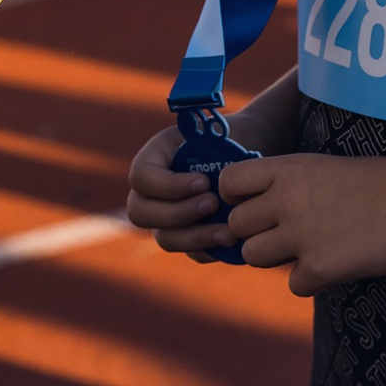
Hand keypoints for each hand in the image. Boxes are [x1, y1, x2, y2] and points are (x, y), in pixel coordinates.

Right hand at [125, 124, 235, 257]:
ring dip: (195, 238)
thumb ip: (207, 147)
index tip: (204, 182)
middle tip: (213, 204)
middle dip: (177, 213)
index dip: (167, 186)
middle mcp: (152, 190)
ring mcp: (166, 216)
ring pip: (164, 238)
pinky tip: (232, 242)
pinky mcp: (186, 236)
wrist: (246, 153)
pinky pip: (188, 252)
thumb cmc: (230, 139)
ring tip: (229, 232)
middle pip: (139, 212)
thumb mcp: (216, 133)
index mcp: (154, 157)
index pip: (141, 177)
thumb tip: (209, 176)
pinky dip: (208, 250)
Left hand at [216, 152, 385, 294]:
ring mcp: (300, 234)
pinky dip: (312, 281)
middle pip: (237, 225)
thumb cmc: (377, 182)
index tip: (256, 207)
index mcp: (286, 169)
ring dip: (277, 259)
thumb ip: (287, 185)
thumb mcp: (322, 167)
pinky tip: (335, 266)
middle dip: (257, 234)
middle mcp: (285, 199)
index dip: (236, 199)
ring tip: (308, 251)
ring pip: (253, 257)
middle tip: (287, 236)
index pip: (229, 183)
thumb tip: (259, 212)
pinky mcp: (319, 267)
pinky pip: (293, 284)